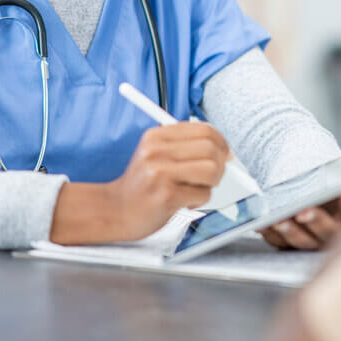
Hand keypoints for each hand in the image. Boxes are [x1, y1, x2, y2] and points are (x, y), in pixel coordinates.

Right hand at [108, 121, 229, 240]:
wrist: (114, 210)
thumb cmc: (142, 185)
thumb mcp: (155, 155)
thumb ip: (185, 147)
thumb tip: (226, 150)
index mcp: (156, 136)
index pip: (203, 129)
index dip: (221, 142)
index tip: (225, 154)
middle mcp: (157, 151)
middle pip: (211, 148)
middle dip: (220, 164)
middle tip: (212, 176)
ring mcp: (161, 173)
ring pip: (211, 170)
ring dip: (212, 183)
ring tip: (198, 189)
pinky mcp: (166, 196)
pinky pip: (203, 194)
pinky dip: (200, 200)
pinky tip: (186, 202)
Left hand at [259, 176, 340, 250]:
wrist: (313, 204)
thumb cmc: (332, 197)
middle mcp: (332, 235)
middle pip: (326, 232)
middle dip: (315, 221)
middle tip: (304, 211)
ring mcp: (310, 243)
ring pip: (300, 241)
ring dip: (289, 231)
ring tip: (278, 219)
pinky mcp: (289, 246)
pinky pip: (278, 242)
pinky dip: (269, 233)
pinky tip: (261, 224)